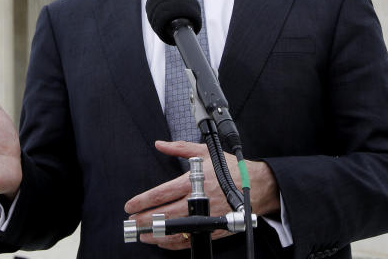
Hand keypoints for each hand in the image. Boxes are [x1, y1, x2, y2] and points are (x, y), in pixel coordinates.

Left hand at [123, 140, 279, 250]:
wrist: (256, 186)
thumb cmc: (231, 169)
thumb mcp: (205, 153)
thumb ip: (180, 148)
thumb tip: (160, 144)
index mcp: (194, 181)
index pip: (162, 193)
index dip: (144, 200)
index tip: (130, 205)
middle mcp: (198, 200)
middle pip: (165, 213)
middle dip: (145, 219)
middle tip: (131, 222)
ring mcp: (205, 216)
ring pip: (175, 229)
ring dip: (156, 233)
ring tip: (143, 234)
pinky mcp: (212, 229)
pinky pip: (189, 239)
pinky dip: (174, 243)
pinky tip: (163, 241)